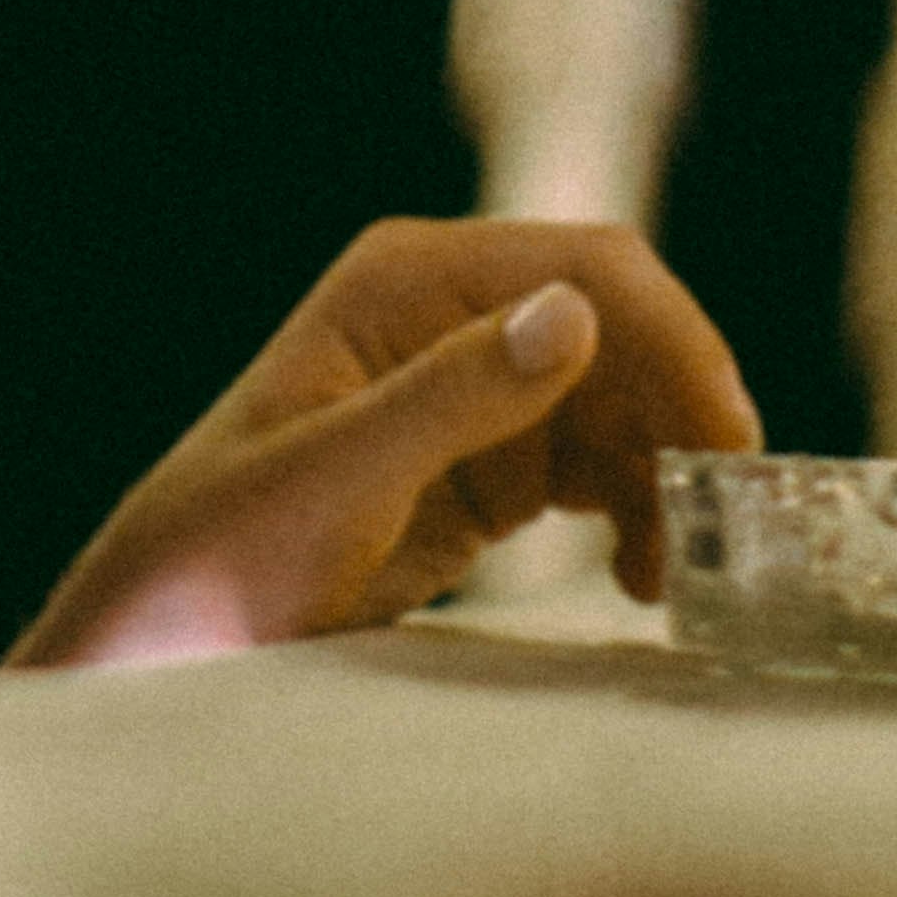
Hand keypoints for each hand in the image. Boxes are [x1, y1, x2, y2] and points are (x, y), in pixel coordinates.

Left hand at [10, 216, 764, 667]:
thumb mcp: (335, 479)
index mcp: (409, 282)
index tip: (724, 441)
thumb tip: (571, 314)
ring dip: (667, 473)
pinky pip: (597, 465)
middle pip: (623, 332)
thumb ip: (449, 397)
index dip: (675, 338)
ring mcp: (470, 389)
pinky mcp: (486, 465)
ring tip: (671, 573)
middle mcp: (449, 315)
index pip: (588, 265)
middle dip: (684, 415)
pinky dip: (637, 511)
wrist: (173, 632)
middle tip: (722, 526)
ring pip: (624, 404)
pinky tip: (639, 575)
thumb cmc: (227, 547)